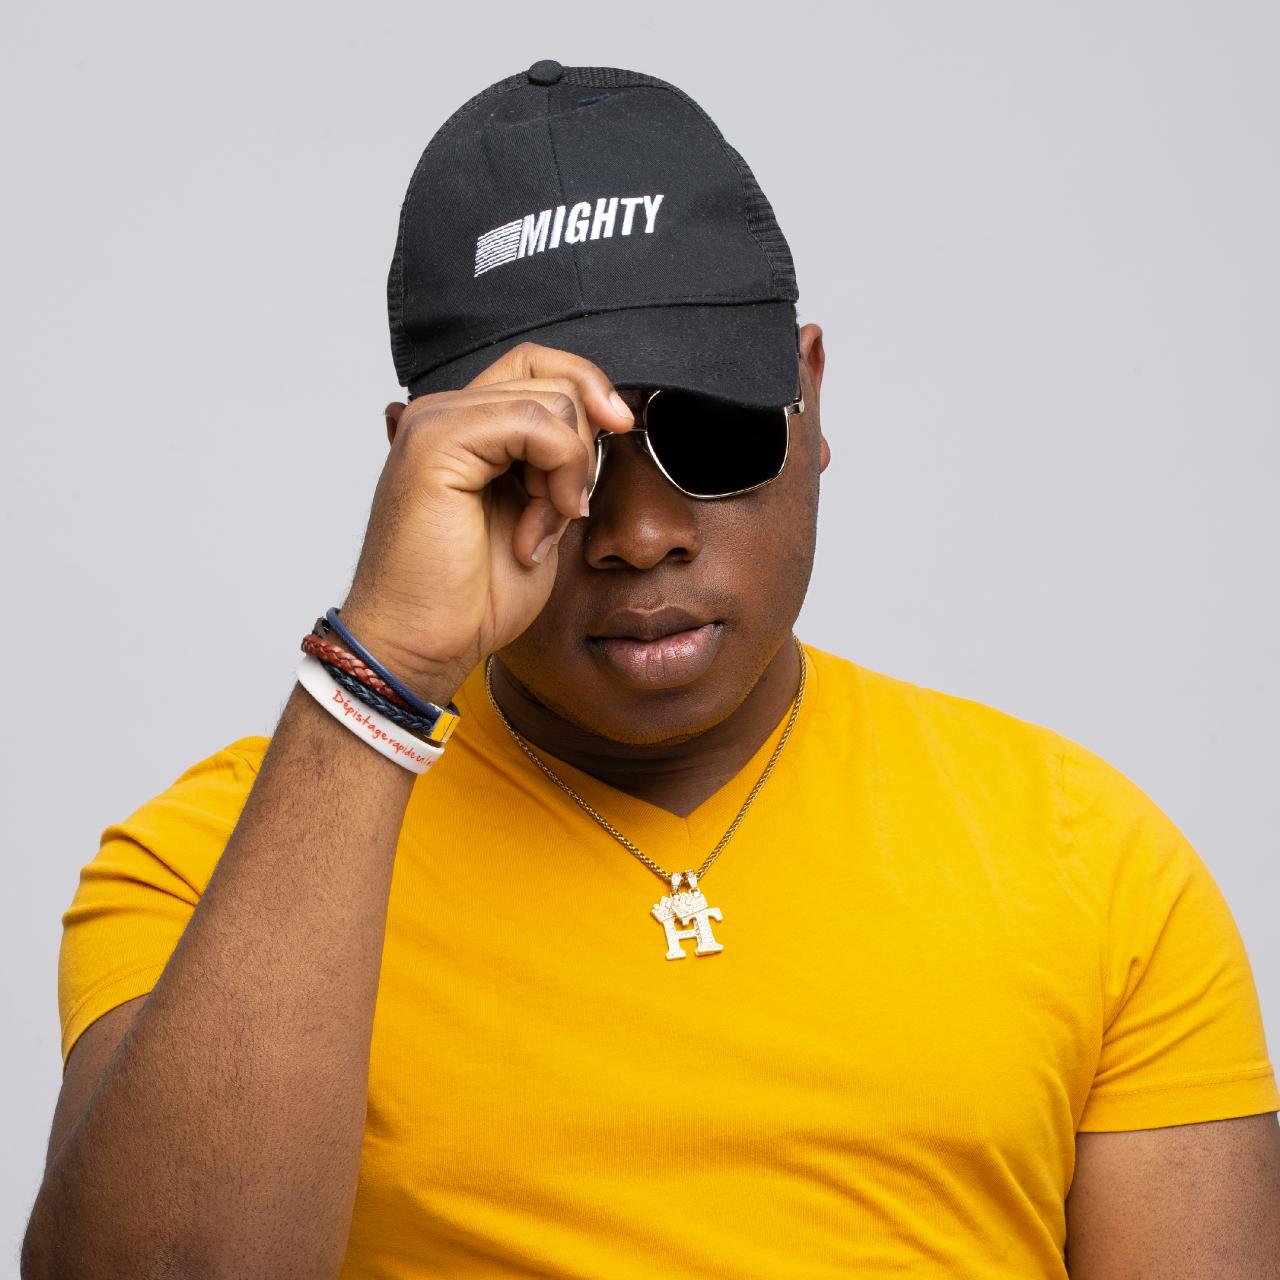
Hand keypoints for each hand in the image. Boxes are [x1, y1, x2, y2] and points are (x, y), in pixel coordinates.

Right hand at [337, 343, 634, 702]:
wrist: (422, 644)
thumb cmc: (471, 598)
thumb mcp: (539, 514)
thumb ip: (558, 463)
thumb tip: (605, 417)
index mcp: (464, 427)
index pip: (538, 365)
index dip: (588, 386)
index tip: (620, 428)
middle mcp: (444, 413)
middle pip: (555, 378)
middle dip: (580, 451)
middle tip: (558, 514)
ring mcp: (436, 422)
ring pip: (553, 400)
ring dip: (568, 472)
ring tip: (536, 530)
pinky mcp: (437, 441)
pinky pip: (535, 423)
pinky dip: (558, 476)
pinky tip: (534, 529)